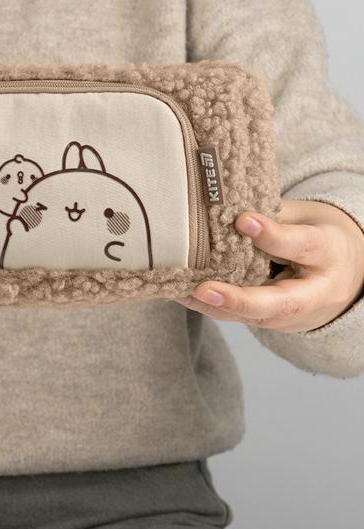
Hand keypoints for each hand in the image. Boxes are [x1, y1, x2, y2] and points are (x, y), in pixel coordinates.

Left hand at [176, 200, 363, 332]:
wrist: (346, 275)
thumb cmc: (318, 236)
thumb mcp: (306, 217)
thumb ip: (274, 215)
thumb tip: (228, 206)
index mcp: (329, 254)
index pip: (303, 245)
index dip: (274, 235)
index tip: (243, 220)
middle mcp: (315, 292)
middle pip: (281, 303)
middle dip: (241, 300)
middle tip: (204, 289)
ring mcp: (295, 314)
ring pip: (255, 317)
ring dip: (216, 307)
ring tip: (182, 292)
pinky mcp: (274, 322)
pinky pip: (243, 318)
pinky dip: (213, 308)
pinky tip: (183, 295)